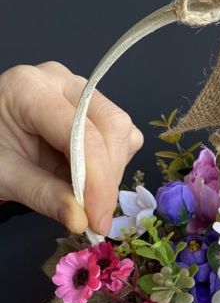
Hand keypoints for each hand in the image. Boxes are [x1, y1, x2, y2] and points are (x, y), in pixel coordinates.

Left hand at [0, 61, 142, 234]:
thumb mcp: (4, 175)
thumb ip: (42, 195)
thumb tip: (80, 220)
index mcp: (29, 88)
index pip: (81, 134)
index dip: (97, 181)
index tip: (97, 220)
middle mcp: (62, 81)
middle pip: (113, 126)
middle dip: (109, 177)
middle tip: (96, 216)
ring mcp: (82, 92)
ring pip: (124, 132)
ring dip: (113, 172)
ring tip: (86, 196)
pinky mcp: (96, 108)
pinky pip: (124, 137)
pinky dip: (114, 165)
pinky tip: (88, 178)